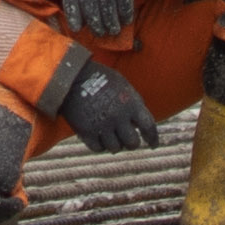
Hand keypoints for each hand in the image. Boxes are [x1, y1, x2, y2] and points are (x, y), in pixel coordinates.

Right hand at [43, 55, 159, 153]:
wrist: (71, 76)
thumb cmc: (100, 78)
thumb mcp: (122, 86)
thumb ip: (133, 103)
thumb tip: (141, 123)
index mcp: (131, 103)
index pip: (149, 127)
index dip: (153, 138)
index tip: (153, 144)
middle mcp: (118, 116)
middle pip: (132, 143)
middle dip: (131, 143)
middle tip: (128, 140)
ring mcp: (102, 125)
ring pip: (116, 148)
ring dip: (115, 144)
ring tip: (112, 137)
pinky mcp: (86, 131)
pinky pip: (98, 148)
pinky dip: (100, 145)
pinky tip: (100, 139)